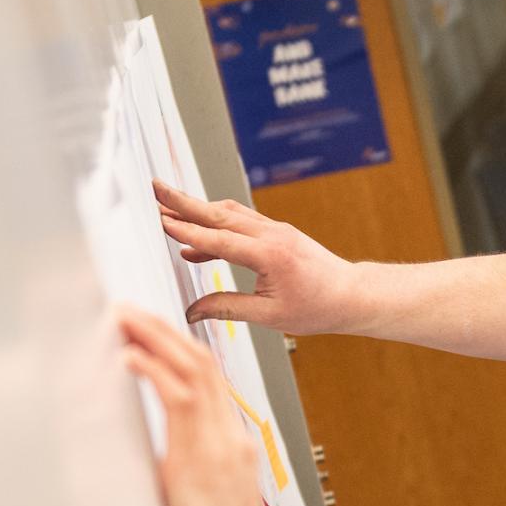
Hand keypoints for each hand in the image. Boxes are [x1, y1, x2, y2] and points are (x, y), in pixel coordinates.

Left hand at [117, 306, 282, 505]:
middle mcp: (231, 439)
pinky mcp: (205, 461)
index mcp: (232, 449)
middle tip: (127, 309)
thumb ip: (176, 478)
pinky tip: (128, 357)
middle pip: (202, 364)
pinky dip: (152, 372)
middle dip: (163, 332)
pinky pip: (179, 400)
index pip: (208, 383)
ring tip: (122, 317)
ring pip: (192, 370)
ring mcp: (222, 447)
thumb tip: (142, 465)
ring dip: (154, 339)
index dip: (176, 350)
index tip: (147, 333)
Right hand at [154, 179, 354, 334]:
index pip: (218, 241)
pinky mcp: (277, 233)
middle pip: (219, 215)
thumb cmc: (318, 307)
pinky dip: (217, 225)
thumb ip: (228, 309)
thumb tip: (192, 311)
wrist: (351, 294)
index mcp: (269, 255)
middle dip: (184, 202)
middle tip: (155, 189)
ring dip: (198, 209)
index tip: (161, 220)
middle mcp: (271, 235)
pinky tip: (198, 245)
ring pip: (229, 214)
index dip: (187, 232)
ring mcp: (275, 230)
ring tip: (167, 208)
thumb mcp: (270, 317)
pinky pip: (241, 223)